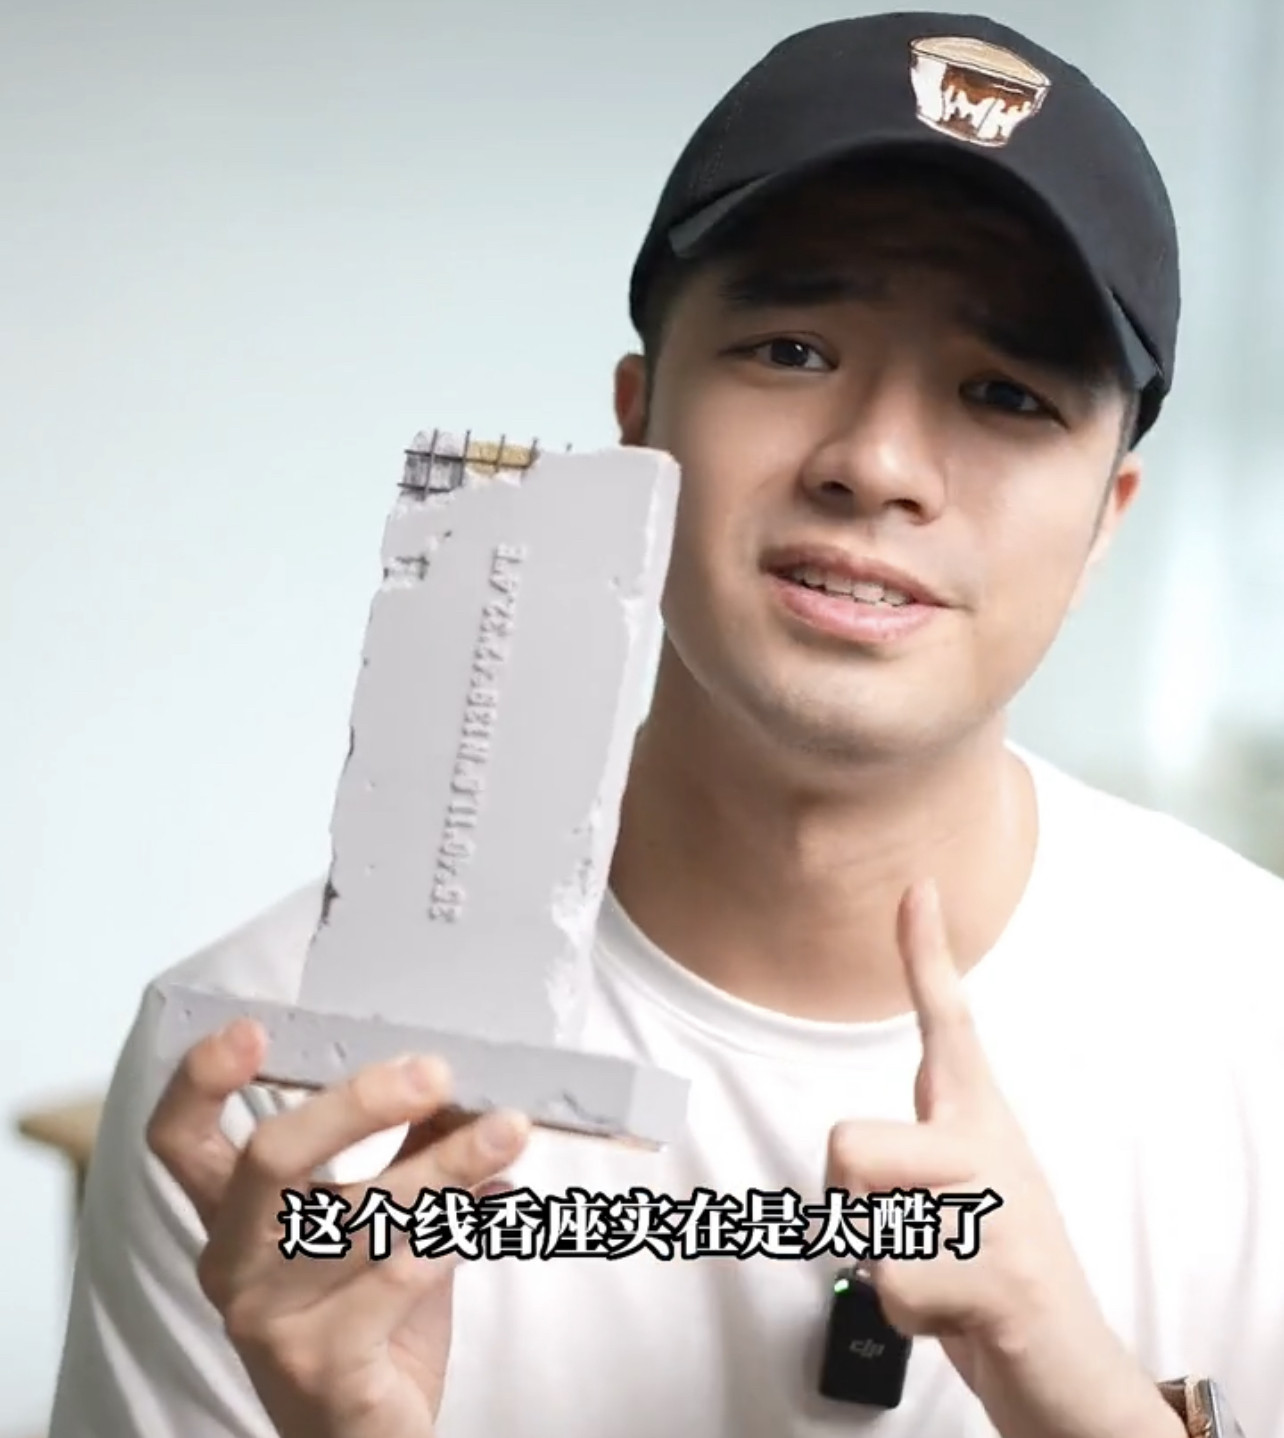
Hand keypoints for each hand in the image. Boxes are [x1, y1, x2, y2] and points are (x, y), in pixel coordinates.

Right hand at [147, 1021, 530, 1437]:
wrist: (367, 1434)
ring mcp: (270, 1321)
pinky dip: (453, 1232)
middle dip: (356, 1104)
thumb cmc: (369, 1310)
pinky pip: (396, 1278)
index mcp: (231, 1214)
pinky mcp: (323, 1368)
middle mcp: (233, 1264)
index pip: (179, 1139)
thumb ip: (406, 1143)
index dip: (202, 1079)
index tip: (254, 1028)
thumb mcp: (379, 1215)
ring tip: (508, 1130)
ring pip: (358, 1217)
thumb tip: (457, 1072)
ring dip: (445, 1165)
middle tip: (435, 1070)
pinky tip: (494, 1203)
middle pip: (269, 1159)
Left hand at [825, 881, 1182, 1437]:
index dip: (925, 953)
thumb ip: (909, 1153)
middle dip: (845, 1202)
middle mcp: (988, 1146)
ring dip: (882, 1266)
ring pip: (863, 1226)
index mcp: (976, 1119)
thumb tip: (847, 1151)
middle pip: (846, 1144)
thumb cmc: (994, 1266)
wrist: (1069, 1367)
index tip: (915, 885)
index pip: (948, 1021)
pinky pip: (889, 1287)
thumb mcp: (955, 1193)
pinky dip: (905, 1315)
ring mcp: (999, 1209)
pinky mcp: (1001, 1275)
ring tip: (942, 1274)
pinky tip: (959, 1312)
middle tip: (899, 1231)